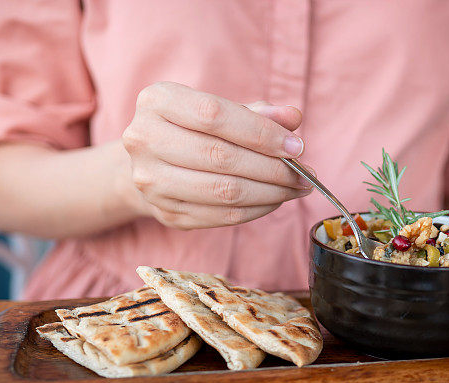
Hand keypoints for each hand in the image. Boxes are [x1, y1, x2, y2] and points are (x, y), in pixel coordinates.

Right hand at [121, 81, 312, 229]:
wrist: (150, 163)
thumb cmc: (193, 130)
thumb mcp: (220, 109)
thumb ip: (257, 112)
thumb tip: (292, 117)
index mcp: (157, 101)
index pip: (215, 115)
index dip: (261, 132)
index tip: (296, 146)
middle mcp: (144, 139)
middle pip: (221, 157)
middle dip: (273, 167)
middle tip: (304, 173)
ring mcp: (150, 180)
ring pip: (224, 191)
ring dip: (271, 192)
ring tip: (297, 188)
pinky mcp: (165, 212)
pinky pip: (223, 216)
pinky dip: (258, 209)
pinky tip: (276, 200)